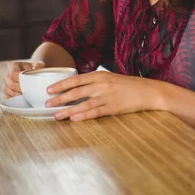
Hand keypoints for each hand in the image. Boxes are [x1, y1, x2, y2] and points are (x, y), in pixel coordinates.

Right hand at [2, 60, 45, 97]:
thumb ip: (38, 66)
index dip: (21, 80)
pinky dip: (16, 100)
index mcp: (13, 66)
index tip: (29, 84)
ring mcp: (5, 84)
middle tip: (30, 92)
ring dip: (19, 95)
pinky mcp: (6, 92)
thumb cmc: (34, 68)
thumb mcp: (38, 65)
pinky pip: (9, 98)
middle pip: (11, 84)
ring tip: (28, 96)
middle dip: (21, 90)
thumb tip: (38, 70)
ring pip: (9, 92)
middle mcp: (7, 75)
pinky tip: (24, 99)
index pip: (13, 74)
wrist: (32, 73)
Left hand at [44, 71, 164, 120]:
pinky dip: (83, 115)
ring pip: (82, 103)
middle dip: (59, 98)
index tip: (49, 89)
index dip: (61, 85)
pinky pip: (94, 112)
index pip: (75, 79)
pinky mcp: (113, 107)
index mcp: (99, 75)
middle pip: (75, 91)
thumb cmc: (128, 85)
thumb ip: (96, 82)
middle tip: (46, 103)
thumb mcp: (110, 78)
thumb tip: (79, 88)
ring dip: (67, 110)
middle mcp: (101, 84)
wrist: (148, 91)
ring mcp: (107, 96)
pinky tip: (74, 118)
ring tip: (56, 115)